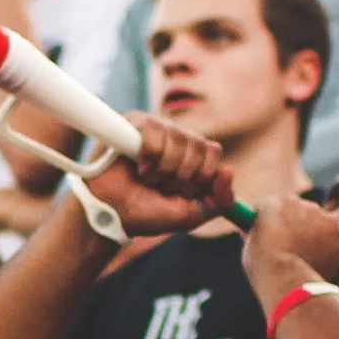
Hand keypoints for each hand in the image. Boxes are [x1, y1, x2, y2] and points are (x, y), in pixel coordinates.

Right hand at [78, 113, 231, 236]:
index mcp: (192, 157)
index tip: (182, 192)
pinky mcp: (134, 123)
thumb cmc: (147, 213)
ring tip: (147, 178)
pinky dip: (149, 153)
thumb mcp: (190, 215)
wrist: (110, 215)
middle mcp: (176, 139)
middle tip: (161, 186)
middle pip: (199, 144)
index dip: (201, 175)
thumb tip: (229, 170)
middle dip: (181, 175)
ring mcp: (156, 129)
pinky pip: (154, 129)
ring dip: (163, 168)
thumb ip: (218, 201)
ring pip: (179, 137)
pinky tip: (138, 166)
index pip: (213, 151)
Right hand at [242, 195, 338, 287]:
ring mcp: (327, 221)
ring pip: (320, 226)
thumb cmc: (263, 264)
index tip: (272, 229)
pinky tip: (314, 267)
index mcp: (277, 202)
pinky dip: (326, 254)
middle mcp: (305, 205)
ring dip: (313, 237)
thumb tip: (261, 232)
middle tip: (289, 245)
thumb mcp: (252, 243)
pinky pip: (333, 245)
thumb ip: (259, 231)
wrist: (288, 281)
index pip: (275, 205)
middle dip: (296, 225)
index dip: (274, 219)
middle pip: (301, 211)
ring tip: (302, 259)